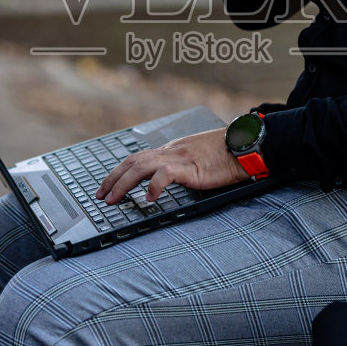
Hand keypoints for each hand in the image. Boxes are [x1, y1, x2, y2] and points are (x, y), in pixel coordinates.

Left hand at [96, 128, 248, 204]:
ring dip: (123, 184)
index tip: (107, 185)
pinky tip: (148, 199)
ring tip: (113, 199)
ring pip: (141, 166)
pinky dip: (153, 186)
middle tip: (100, 195)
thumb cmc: (227, 154)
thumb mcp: (198, 158)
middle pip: (133, 161)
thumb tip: (169, 179)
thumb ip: (182, 166)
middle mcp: (171, 151)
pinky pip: (166, 174)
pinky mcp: (191, 168)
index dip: (119, 171)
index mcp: (172, 150)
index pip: (138, 158)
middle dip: (112, 178)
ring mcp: (180, 158)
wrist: (246, 146)